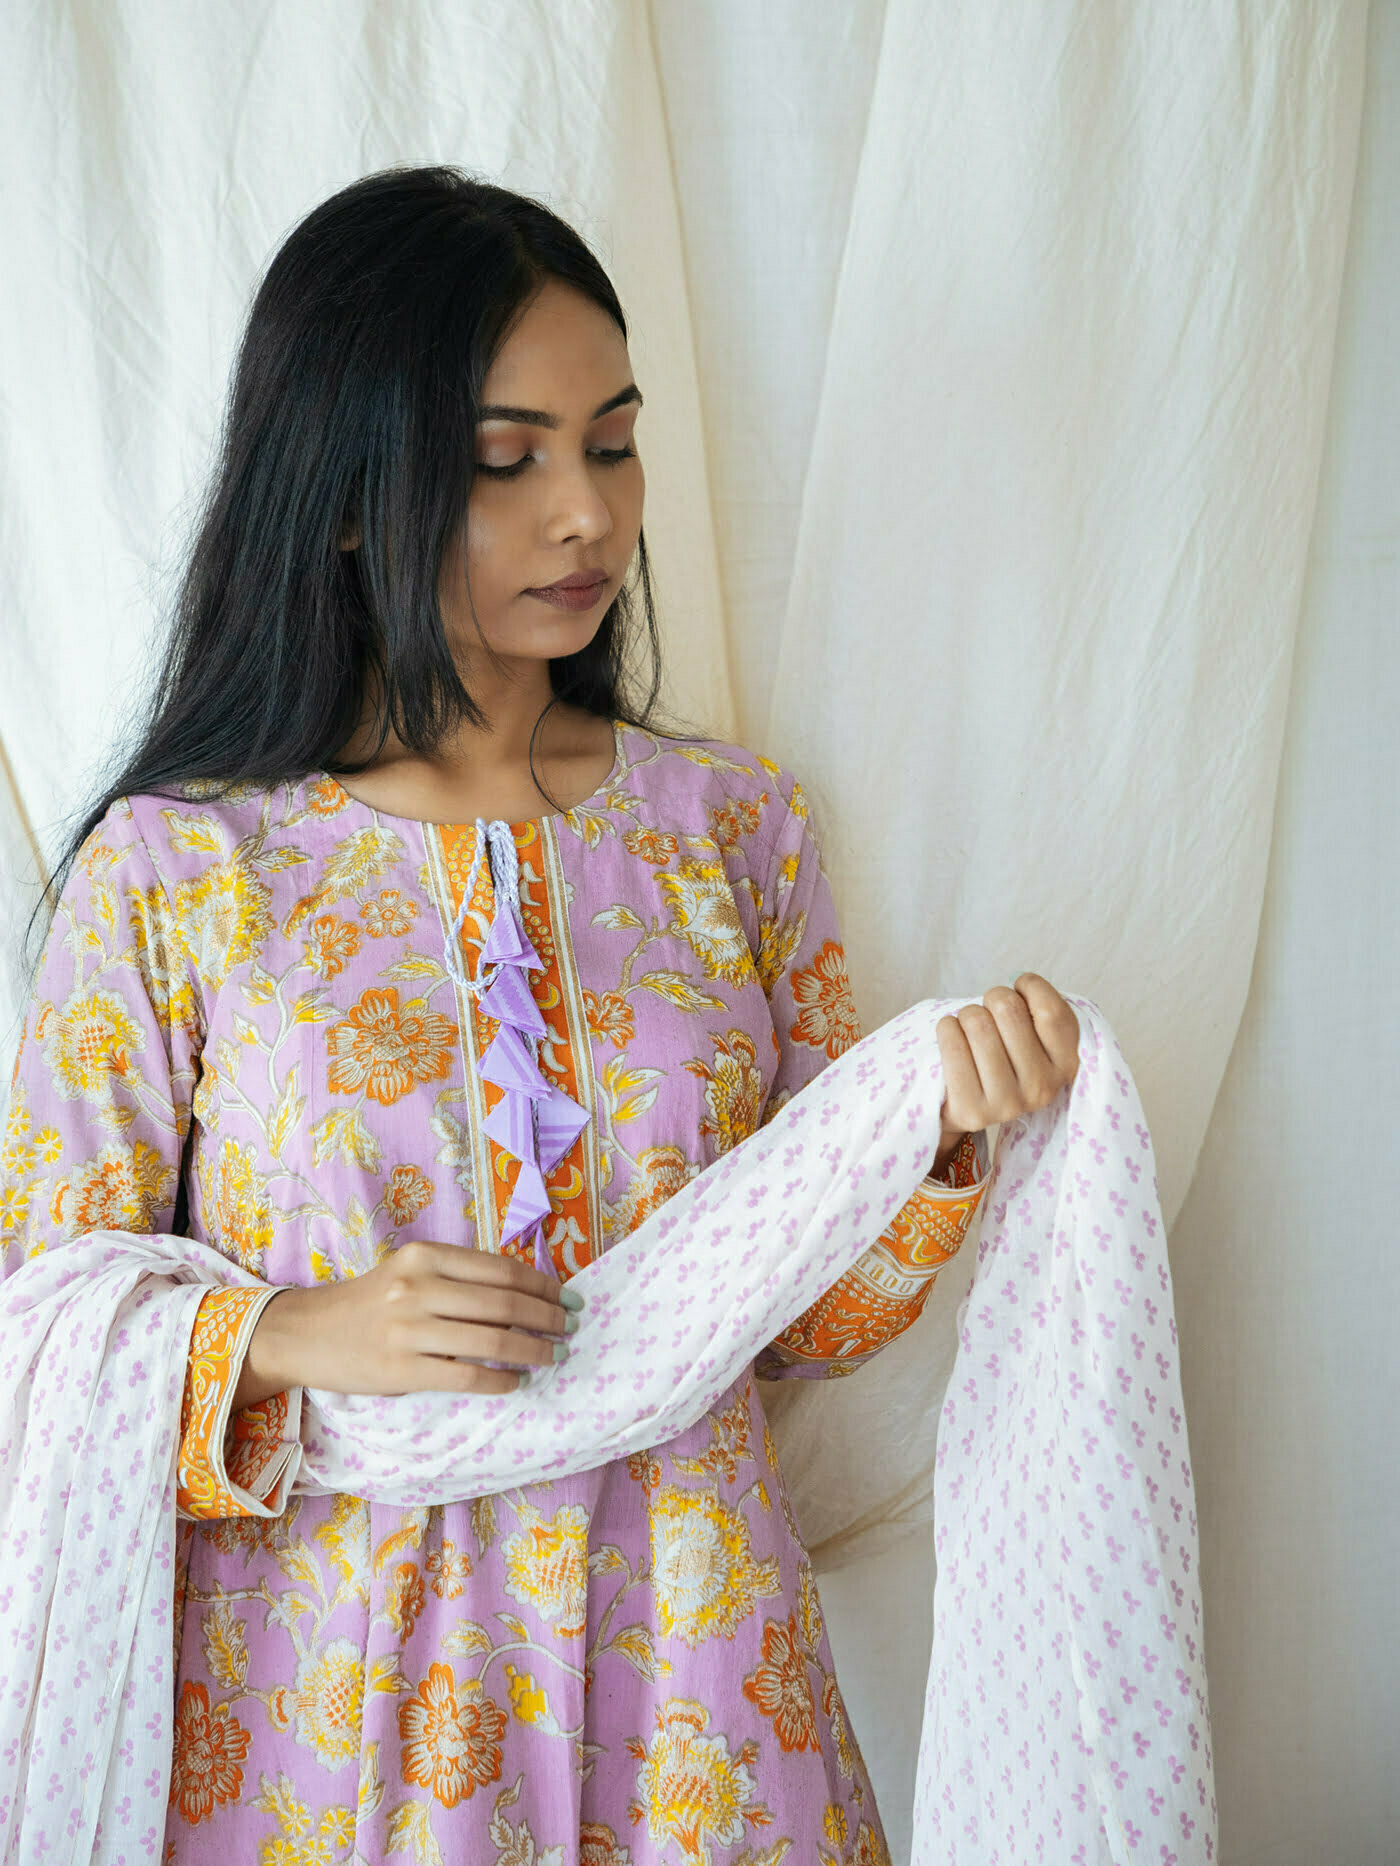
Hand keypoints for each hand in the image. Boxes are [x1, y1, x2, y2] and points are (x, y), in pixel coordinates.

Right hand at [232, 1240, 576, 1408]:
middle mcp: (418, 1286)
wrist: (307, 1333)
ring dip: (533, 1350)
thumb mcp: (410, 1272)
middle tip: (569, 1327)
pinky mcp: (401, 1369)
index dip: (542, 1285)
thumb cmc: (369, 1302)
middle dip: (546, 1317)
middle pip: (504, 1303)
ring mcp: (409, 1329)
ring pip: (492, 1340)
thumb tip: (526, 1295)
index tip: (565, 1296)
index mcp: (425, 1255)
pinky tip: (515, 1381)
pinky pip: (467, 1376)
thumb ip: (457, 1278)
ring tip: (552, 1355)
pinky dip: (500, 1380)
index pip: (500, 1269)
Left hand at [934, 974, 1080, 1168]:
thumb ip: (1040, 1007)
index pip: (1050, 1009)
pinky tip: (951, 1037)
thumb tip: (1019, 981)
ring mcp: (1008, 1103)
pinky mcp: (973, 1111)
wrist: (969, 1103)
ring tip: (968, 1027)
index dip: (1029, 986)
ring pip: (978, 1023)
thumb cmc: (1004, 1054)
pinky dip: (946, 1029)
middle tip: (988, 1012)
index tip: (1018, 987)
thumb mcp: (1036, 1033)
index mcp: (1065, 1064)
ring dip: (967, 1015)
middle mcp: (1042, 1087)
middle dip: (992, 998)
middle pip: (1008, 1009)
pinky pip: (953, 1045)